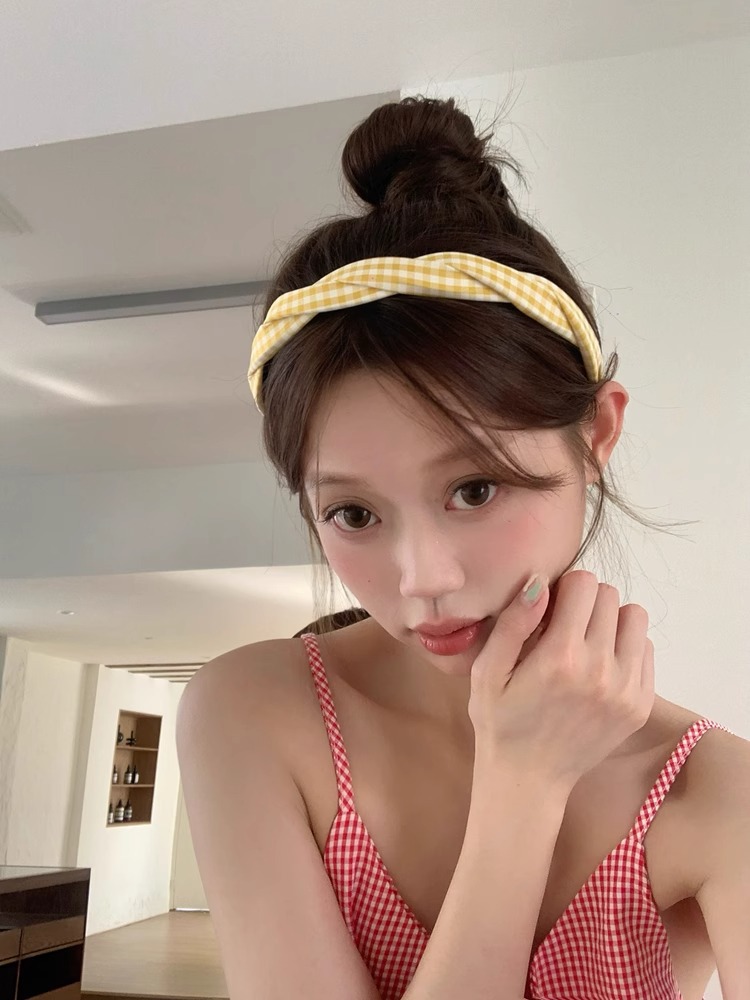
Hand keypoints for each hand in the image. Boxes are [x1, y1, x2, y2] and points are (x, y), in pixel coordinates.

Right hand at [468, 570, 654, 789]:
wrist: (528, 779)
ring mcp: (627, 689)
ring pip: (635, 617)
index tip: (549, 609)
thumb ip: (513, 623)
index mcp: (560, 657)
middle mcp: (601, 669)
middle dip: (586, 602)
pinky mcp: (641, 705)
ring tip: (587, 642)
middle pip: (610, 596)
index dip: (563, 589)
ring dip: (611, 621)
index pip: (584, 584)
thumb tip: (540, 582)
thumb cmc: (500, 721)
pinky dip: (625, 648)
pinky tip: (600, 666)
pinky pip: (646, 649)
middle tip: (565, 626)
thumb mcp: (487, 671)